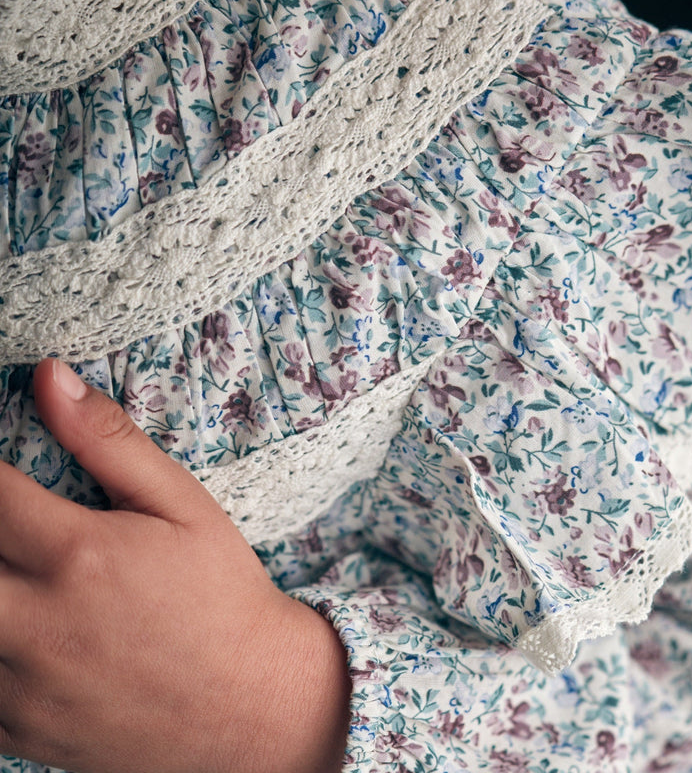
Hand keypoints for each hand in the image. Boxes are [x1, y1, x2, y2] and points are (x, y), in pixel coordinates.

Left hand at [0, 359, 349, 772]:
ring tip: (23, 576)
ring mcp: (22, 684)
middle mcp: (37, 620)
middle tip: (14, 527)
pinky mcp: (18, 730)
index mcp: (78, 553)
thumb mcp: (184, 505)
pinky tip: (24, 628)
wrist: (251, 703)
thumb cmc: (221, 593)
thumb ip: (110, 442)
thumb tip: (49, 378)